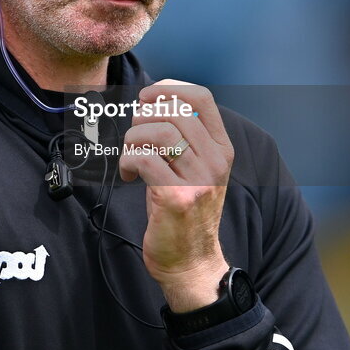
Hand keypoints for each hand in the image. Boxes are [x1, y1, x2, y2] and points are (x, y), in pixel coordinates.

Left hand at [118, 79, 233, 312]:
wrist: (191, 262)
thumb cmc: (184, 210)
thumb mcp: (195, 169)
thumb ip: (184, 137)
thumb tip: (153, 101)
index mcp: (222, 149)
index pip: (202, 98)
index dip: (169, 88)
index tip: (147, 97)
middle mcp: (215, 162)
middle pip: (174, 112)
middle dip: (143, 116)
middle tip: (134, 135)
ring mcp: (198, 181)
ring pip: (158, 133)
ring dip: (133, 139)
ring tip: (130, 157)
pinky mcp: (176, 199)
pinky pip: (144, 160)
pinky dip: (128, 161)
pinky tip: (129, 175)